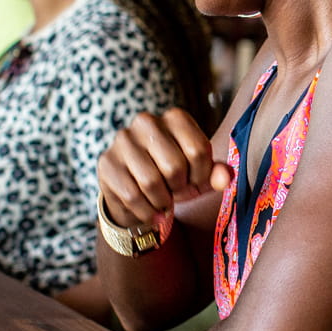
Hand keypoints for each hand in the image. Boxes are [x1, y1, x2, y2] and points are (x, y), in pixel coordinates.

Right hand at [98, 107, 230, 227]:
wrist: (136, 194)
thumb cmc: (173, 180)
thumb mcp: (199, 176)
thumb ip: (216, 174)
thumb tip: (225, 179)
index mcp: (175, 118)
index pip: (198, 151)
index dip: (201, 176)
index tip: (196, 183)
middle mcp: (146, 121)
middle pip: (174, 167)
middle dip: (180, 189)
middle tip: (176, 193)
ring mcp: (123, 140)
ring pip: (151, 182)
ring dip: (162, 202)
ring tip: (163, 202)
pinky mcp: (106, 162)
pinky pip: (132, 196)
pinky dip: (146, 212)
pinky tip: (151, 212)